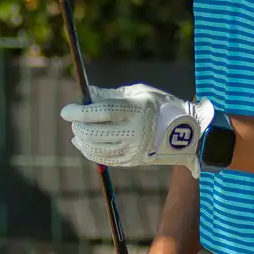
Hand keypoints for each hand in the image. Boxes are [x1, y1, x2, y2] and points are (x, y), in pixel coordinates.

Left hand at [60, 83, 213, 175]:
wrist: (187, 133)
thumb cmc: (160, 105)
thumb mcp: (139, 92)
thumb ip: (111, 95)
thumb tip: (88, 95)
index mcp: (137, 109)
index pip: (101, 112)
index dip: (80, 112)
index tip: (66, 110)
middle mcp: (135, 131)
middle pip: (95, 132)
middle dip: (78, 126)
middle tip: (73, 119)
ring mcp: (134, 149)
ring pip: (97, 149)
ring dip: (81, 140)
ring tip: (77, 132)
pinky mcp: (133, 161)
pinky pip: (104, 159)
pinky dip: (90, 152)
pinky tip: (83, 144)